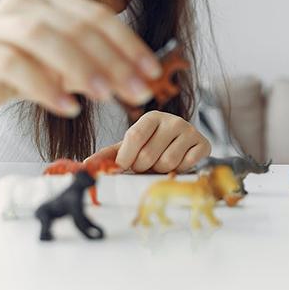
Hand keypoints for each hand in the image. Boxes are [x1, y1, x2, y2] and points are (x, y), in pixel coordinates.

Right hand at [0, 0, 162, 117]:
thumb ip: (101, 67)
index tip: (153, 72)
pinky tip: (66, 106)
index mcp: (53, 0)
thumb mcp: (69, 67)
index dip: (129, 44)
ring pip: (44, 38)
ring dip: (79, 67)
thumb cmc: (28, 69)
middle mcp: (25, 3)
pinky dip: (44, 86)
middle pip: (76, 27)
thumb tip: (145, 80)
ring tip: (104, 96)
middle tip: (136, 91)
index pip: (98, 16)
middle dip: (112, 60)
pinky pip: (14, 65)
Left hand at [86, 111, 209, 173]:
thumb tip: (85, 166)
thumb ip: (107, 156)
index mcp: (151, 117)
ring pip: (167, 164)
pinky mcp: (204, 144)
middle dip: (144, 167)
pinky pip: (186, 165)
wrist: (183, 147)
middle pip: (149, 156)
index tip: (124, 166)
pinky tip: (179, 163)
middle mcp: (172, 120)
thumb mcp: (129, 147)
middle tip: (148, 164)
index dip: (127, 157)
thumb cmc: (151, 147)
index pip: (134, 137)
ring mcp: (190, 130)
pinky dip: (179, 171)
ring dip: (161, 171)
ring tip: (162, 163)